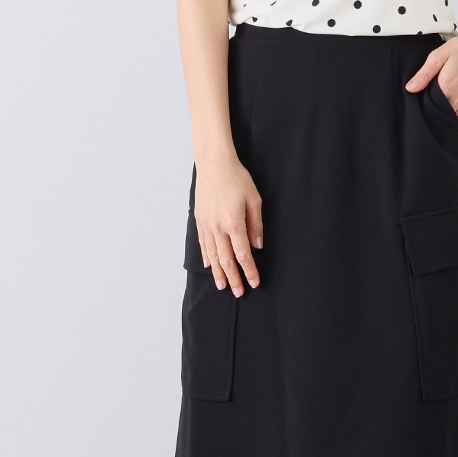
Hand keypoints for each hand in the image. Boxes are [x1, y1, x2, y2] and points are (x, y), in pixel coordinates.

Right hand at [193, 154, 262, 294]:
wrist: (214, 164)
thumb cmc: (237, 178)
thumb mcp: (254, 200)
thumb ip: (256, 224)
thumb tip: (257, 245)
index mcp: (234, 223)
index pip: (243, 254)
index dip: (249, 270)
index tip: (254, 283)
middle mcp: (218, 228)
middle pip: (226, 260)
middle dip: (234, 278)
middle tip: (238, 292)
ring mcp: (207, 225)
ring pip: (213, 255)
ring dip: (218, 272)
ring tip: (223, 286)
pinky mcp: (200, 220)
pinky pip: (203, 243)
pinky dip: (206, 256)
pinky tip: (209, 265)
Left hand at [403, 26, 457, 126]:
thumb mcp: (439, 56)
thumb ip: (424, 74)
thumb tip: (410, 88)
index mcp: (447, 88)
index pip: (430, 108)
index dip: (424, 109)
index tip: (420, 108)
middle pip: (442, 116)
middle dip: (434, 116)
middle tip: (427, 114)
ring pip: (454, 120)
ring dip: (446, 121)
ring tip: (438, 118)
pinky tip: (452, 122)